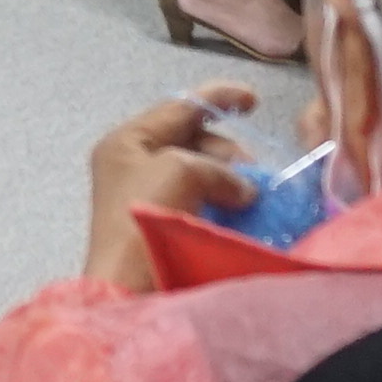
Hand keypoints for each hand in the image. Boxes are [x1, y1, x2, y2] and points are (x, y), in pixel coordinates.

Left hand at [84, 84, 264, 289]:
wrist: (130, 283)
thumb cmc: (146, 212)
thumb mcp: (182, 169)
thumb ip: (218, 167)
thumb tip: (244, 188)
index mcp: (127, 141)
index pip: (178, 107)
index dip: (218, 98)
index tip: (254, 100)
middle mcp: (133, 164)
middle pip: (191, 141)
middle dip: (228, 150)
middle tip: (255, 170)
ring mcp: (147, 196)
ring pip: (199, 173)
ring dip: (230, 178)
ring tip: (254, 194)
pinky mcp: (162, 225)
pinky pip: (200, 202)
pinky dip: (223, 202)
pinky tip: (245, 211)